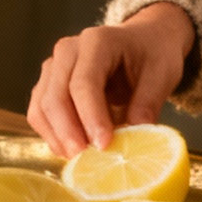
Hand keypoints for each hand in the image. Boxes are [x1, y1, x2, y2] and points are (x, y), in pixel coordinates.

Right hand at [27, 2, 193, 157]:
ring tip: (81, 160)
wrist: (144, 41)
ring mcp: (54, 67)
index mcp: (97, 41)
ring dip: (57, 137)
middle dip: (68, 132)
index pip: (84, 83)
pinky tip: (72, 151)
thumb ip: (148, 104)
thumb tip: (135, 139)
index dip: (91, 117)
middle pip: (56, 96)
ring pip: (41, 107)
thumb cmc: (153, 55)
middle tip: (86, 160)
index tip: (104, 145)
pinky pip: (40, 114)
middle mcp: (68, 50)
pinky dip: (52, 136)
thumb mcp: (162, 75)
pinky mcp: (48, 85)